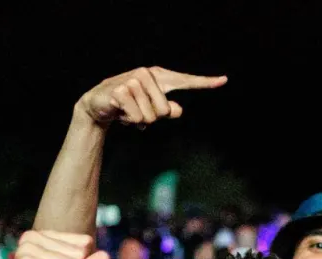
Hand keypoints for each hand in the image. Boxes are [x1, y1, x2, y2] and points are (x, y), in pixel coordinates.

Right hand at [77, 67, 226, 126]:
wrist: (98, 104)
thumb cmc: (129, 105)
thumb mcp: (151, 110)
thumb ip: (168, 110)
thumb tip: (178, 110)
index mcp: (158, 77)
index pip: (185, 80)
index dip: (205, 82)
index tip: (224, 80)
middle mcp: (147, 74)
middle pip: (166, 111)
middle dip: (152, 118)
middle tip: (137, 111)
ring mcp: (133, 81)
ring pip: (152, 116)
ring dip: (139, 120)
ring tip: (128, 111)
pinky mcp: (120, 91)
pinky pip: (137, 118)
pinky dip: (129, 121)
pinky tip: (120, 112)